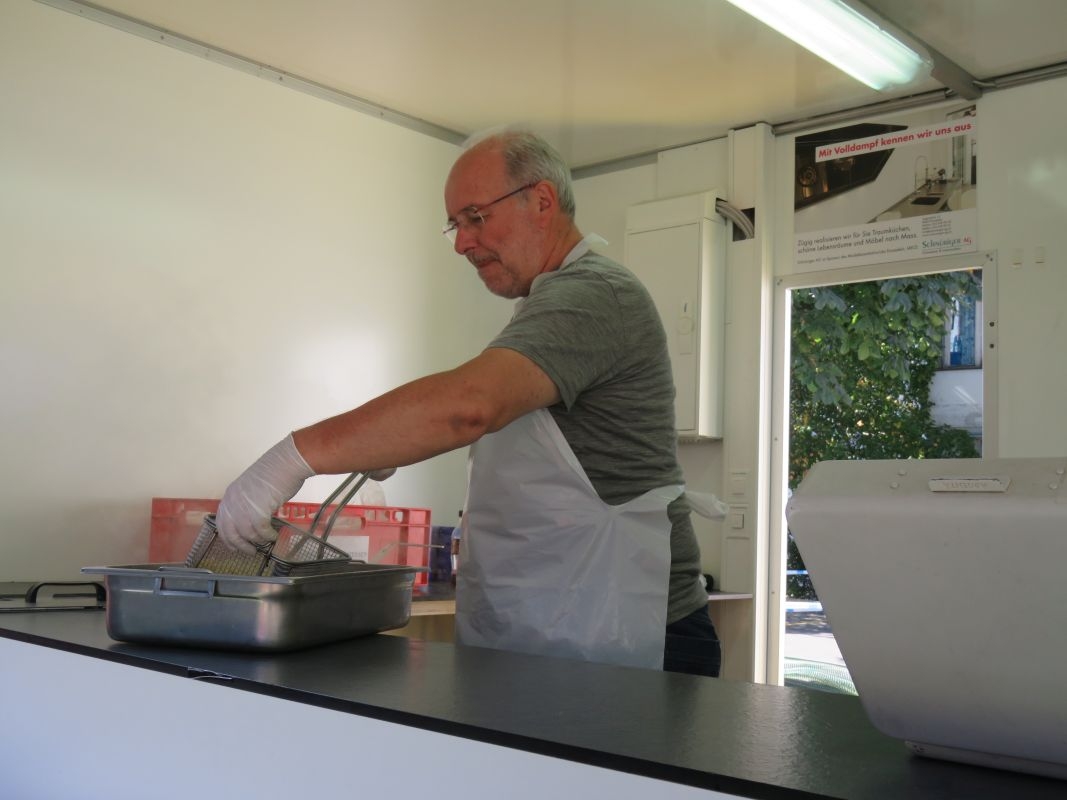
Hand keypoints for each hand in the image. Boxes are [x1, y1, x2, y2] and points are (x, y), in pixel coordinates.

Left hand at [216, 434, 315, 552]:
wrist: (287, 462)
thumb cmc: (275, 471)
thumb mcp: (253, 487)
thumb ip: (247, 502)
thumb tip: (251, 520)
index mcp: (230, 495)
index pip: (222, 522)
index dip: (228, 537)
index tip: (234, 546)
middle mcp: (233, 501)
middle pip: (230, 532)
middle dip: (240, 545)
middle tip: (250, 552)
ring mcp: (244, 506)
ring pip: (247, 534)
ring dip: (258, 540)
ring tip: (267, 540)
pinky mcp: (258, 510)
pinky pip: (261, 531)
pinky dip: (267, 535)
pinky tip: (274, 535)